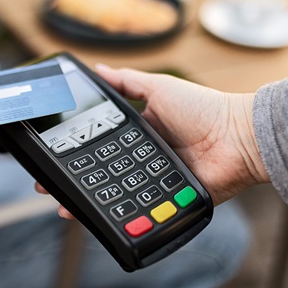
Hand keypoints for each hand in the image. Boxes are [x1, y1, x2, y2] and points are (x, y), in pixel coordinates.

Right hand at [36, 64, 268, 217]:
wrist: (239, 138)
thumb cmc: (205, 108)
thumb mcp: (159, 87)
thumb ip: (128, 81)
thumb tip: (98, 68)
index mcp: (140, 132)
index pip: (101, 143)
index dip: (77, 150)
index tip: (54, 156)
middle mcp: (143, 157)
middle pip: (102, 171)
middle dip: (75, 179)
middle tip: (47, 185)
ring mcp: (153, 179)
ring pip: (115, 193)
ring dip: (90, 202)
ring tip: (65, 207)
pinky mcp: (166, 199)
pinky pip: (138, 207)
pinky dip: (119, 215)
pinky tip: (97, 219)